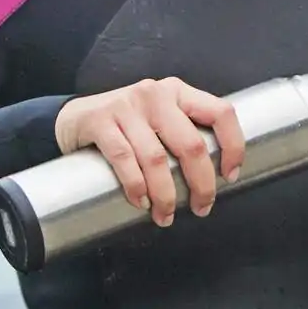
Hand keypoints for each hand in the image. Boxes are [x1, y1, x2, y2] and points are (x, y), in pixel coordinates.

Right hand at [53, 78, 244, 226]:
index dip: (233, 146)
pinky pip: (124, 159)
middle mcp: (156, 94)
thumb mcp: (160, 117)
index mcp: (178, 92)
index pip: (221, 112)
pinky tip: (141, 202)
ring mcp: (127, 106)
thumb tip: (214, 176)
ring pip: (156, 158)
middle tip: (201, 208)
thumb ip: (184, 132)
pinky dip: (136, 187)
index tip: (230, 176)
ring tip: (166, 216)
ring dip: (165, 195)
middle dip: (201, 184)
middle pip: (190, 144)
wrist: (74, 116)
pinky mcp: (101, 120)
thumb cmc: (127, 124)